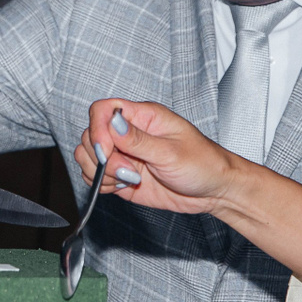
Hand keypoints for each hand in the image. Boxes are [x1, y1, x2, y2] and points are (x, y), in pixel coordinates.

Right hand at [73, 99, 243, 217]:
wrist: (213, 191)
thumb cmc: (203, 164)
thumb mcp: (172, 152)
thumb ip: (138, 140)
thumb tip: (113, 123)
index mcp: (143, 117)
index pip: (103, 110)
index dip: (98, 128)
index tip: (106, 149)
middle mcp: (129, 134)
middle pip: (91, 135)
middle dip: (101, 157)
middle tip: (128, 171)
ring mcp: (123, 155)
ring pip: (88, 156)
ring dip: (101, 172)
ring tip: (129, 179)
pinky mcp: (121, 175)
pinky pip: (95, 177)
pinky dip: (102, 184)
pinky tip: (124, 186)